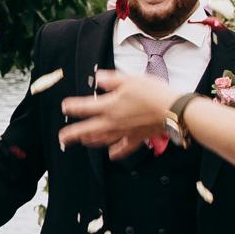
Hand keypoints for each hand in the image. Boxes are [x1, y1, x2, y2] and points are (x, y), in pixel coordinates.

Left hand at [56, 69, 173, 155]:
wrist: (172, 109)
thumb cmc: (152, 92)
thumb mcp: (129, 79)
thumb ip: (111, 79)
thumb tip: (98, 78)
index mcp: (109, 106)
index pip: (85, 107)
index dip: (73, 107)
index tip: (64, 107)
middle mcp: (113, 122)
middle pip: (88, 130)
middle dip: (73, 134)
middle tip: (62, 138)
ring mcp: (124, 132)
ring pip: (102, 140)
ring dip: (90, 141)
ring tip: (82, 141)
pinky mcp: (136, 138)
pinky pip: (123, 148)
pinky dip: (116, 152)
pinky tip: (111, 155)